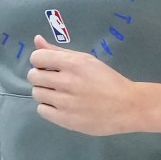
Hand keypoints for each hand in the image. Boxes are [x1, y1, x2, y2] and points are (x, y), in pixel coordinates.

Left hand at [27, 38, 142, 135]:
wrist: (127, 106)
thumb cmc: (108, 81)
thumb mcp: (86, 60)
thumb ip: (59, 51)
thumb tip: (36, 40)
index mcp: (73, 63)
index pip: (37, 58)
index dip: (39, 61)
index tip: (47, 66)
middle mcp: (66, 81)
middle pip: (33, 76)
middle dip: (40, 76)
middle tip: (53, 81)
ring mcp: (65, 102)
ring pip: (36, 93)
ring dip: (44, 92)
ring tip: (59, 94)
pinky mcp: (65, 119)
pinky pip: (41, 110)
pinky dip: (48, 107)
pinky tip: (60, 106)